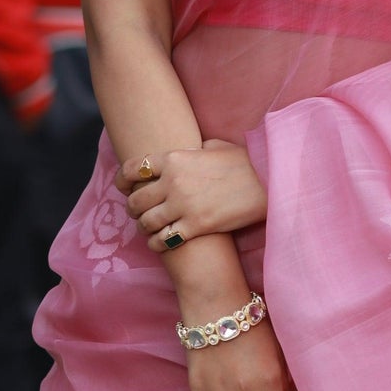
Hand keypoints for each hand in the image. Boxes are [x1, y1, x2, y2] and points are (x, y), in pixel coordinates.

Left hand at [118, 140, 266, 248]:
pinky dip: (157, 244)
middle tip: (139, 213)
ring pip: (146, 222)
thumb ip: (194, 151)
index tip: (123, 187)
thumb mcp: (216, 147)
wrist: (268, 182)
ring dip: (144, 228)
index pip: (133, 168)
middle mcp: (173, 181)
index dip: (122, 180)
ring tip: (150, 230)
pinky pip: (163, 240)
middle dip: (133, 208)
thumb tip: (189, 154)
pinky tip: (161, 243)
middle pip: (136, 199)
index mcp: (174, 158)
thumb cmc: (246, 163)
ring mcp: (183, 205)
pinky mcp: (195, 226)